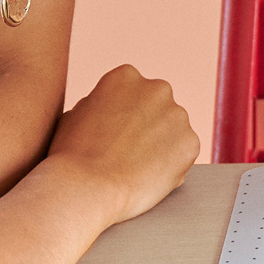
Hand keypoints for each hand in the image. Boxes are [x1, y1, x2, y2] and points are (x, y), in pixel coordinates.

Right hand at [44, 65, 198, 224]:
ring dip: (161, 145)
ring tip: (135, 167)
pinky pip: (183, 153)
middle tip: (127, 151)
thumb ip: (100, 104)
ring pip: (172, 130)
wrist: (86, 187)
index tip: (115, 132)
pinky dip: (172, 165)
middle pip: (157, 107)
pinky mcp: (191, 142)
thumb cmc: (72, 155)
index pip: (134, 92)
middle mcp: (157, 89)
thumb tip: (110, 108)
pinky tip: (148, 175)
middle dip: (147, 126)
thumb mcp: (76, 114)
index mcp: (126, 76)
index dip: (124, 115)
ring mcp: (178, 115)